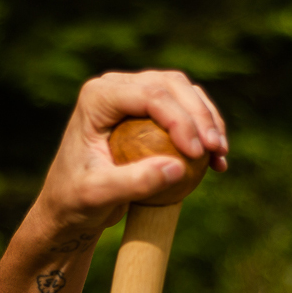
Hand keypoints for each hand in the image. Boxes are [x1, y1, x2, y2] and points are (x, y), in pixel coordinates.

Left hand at [37, 70, 227, 232]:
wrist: (71, 206)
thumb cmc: (76, 201)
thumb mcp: (99, 195)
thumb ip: (134, 182)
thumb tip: (178, 168)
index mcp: (98, 97)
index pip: (149, 95)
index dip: (180, 119)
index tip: (197, 154)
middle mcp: (116, 88)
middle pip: (171, 86)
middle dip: (200, 116)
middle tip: (216, 151)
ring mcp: (133, 96)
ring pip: (183, 93)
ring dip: (208, 120)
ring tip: (220, 155)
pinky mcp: (148, 111)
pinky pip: (185, 111)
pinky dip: (203, 132)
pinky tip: (216, 160)